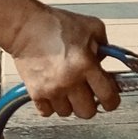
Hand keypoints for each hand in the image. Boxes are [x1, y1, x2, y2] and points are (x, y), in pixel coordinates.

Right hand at [8, 0, 116, 118]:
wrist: (25, 26)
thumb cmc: (55, 25)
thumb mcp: (91, 27)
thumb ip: (106, 46)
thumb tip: (108, 60)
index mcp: (86, 64)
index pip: (108, 97)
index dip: (112, 100)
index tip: (110, 98)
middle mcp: (70, 80)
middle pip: (88, 112)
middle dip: (90, 104)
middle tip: (87, 93)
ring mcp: (52, 89)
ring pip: (67, 113)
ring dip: (69, 104)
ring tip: (67, 89)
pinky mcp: (36, 92)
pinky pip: (48, 112)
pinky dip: (51, 105)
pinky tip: (53, 92)